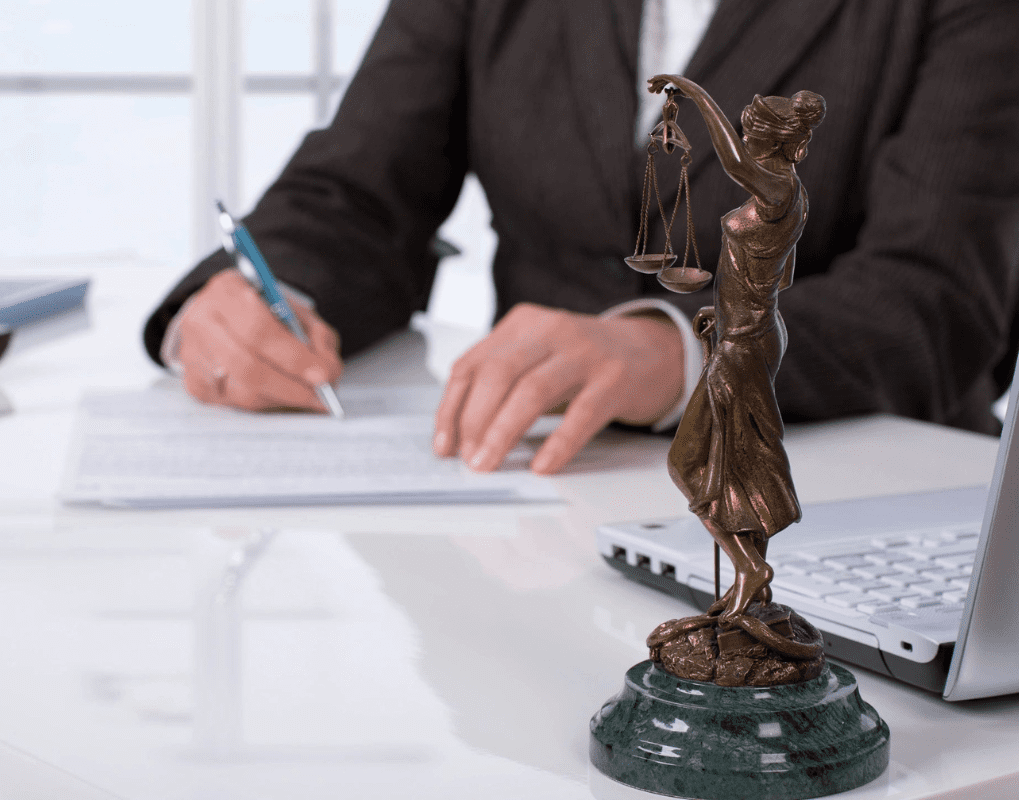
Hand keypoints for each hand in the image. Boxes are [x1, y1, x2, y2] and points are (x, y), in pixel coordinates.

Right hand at [175, 269, 342, 410]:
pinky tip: (281, 395)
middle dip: (291, 387)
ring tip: (307, 396)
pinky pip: (234, 404)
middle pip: (246, 366)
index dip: (293, 357)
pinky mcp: (194, 383)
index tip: (323, 375)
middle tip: (320, 396)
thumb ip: (317, 336)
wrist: (227, 315)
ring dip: (282, 398)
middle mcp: (201, 322)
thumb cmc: (266, 313)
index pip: (259, 331)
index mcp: (227, 292)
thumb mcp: (297, 312)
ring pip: (241, 391)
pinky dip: (266, 404)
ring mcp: (193, 355)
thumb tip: (327, 372)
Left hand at [432, 303, 685, 473]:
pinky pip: (580, 414)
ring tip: (489, 463)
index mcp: (522, 324)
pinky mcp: (615, 378)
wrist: (652, 350)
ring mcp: (584, 352)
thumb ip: (502, 382)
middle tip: (469, 459)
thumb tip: (460, 436)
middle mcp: (550, 330)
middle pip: (497, 374)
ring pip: (532, 391)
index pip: (471, 365)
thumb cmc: (585, 361)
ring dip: (503, 433)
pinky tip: (541, 465)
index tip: (444, 446)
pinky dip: (557, 444)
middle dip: (474, 421)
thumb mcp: (537, 357)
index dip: (451, 408)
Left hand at [647, 74, 694, 98]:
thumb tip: (666, 90)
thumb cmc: (689, 93)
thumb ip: (673, 91)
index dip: (659, 87)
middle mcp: (675, 77)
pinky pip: (662, 77)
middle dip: (655, 85)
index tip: (655, 92)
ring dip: (654, 83)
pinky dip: (656, 78)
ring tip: (649, 89)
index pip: (666, 82)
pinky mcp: (673, 77)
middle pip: (662, 80)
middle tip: (649, 90)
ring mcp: (674, 76)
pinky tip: (650, 80)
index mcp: (676, 80)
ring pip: (661, 79)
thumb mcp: (679, 93)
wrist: (694, 92)